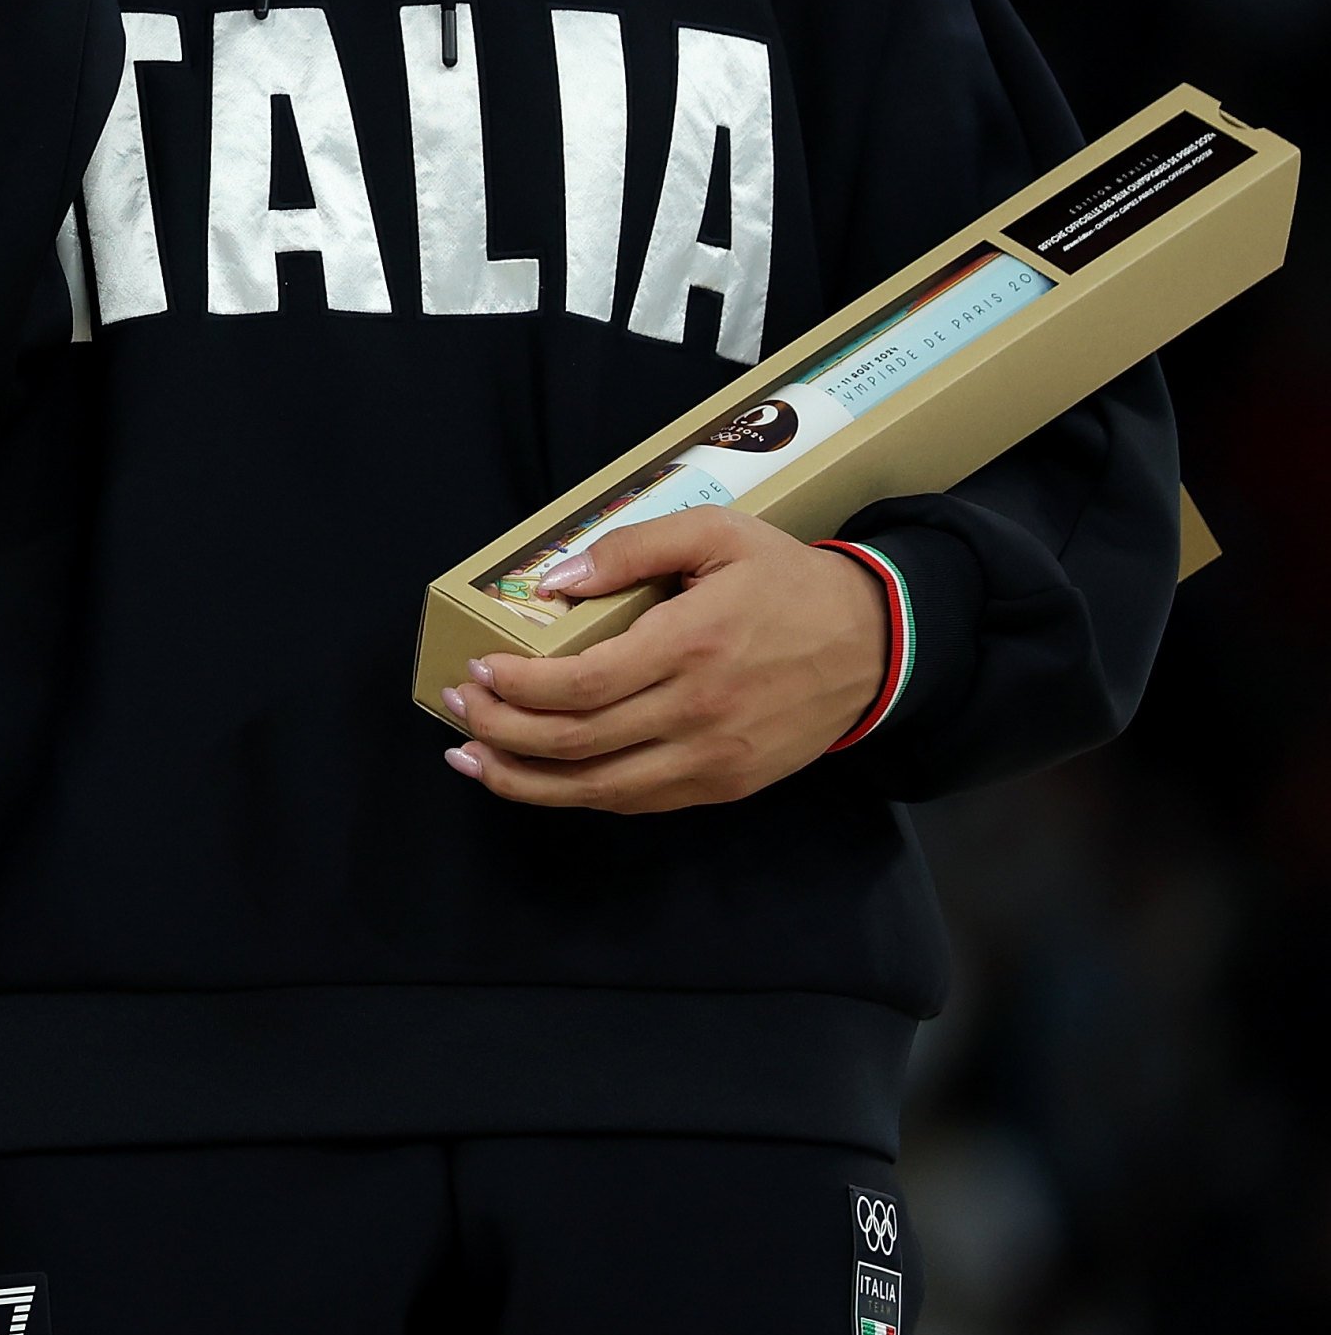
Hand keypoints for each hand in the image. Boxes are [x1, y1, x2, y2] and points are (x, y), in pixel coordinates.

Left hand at [439, 510, 888, 812]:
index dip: (516, 688)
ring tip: (471, 758)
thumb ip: (632, 547)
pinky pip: (637, 801)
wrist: (877, 645)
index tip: (476, 672)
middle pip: (577, 743)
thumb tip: (553, 582)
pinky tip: (538, 778)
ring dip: (524, 780)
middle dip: (501, 731)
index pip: (581, 686)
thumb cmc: (787, 582)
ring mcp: (713, 758)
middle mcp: (699, 712)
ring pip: (599, 788)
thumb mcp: (717, 533)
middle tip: (457, 709)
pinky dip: (577, 795)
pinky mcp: (725, 786)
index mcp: (692, 645)